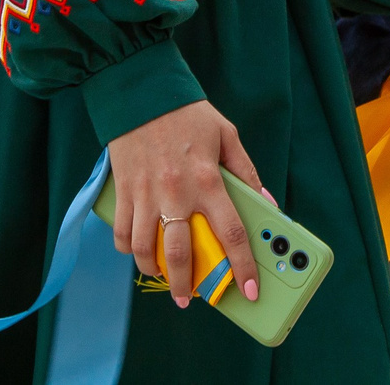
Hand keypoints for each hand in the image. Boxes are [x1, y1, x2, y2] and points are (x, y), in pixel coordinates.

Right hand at [108, 99, 266, 307]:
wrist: (141, 91)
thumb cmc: (186, 113)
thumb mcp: (226, 134)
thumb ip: (246, 170)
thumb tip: (266, 201)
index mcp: (208, 180)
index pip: (231, 233)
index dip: (243, 266)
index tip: (249, 290)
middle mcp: (177, 193)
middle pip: (182, 254)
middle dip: (189, 286)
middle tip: (192, 299)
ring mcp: (147, 194)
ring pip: (147, 250)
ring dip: (156, 273)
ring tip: (165, 279)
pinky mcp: (124, 190)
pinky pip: (123, 232)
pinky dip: (129, 249)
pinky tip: (138, 253)